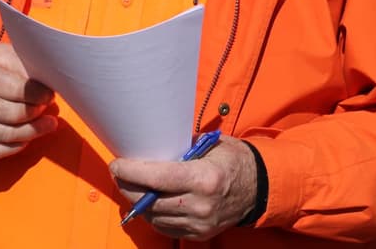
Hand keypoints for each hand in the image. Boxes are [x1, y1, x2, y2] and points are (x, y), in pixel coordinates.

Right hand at [0, 43, 58, 157]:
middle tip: (48, 109)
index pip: (16, 89)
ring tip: (47, 124)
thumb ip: (21, 64)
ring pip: (7, 135)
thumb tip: (50, 81)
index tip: (49, 94)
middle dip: (37, 114)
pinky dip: (15, 147)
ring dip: (33, 132)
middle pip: (13, 115)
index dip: (39, 94)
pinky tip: (26, 138)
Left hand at [109, 137, 257, 238]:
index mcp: (203, 179)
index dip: (131, 172)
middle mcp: (201, 205)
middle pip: (150, 200)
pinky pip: (165, 227)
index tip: (116, 164)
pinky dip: (152, 215)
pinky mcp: (199, 234)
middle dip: (127, 187)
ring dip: (137, 201)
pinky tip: (147, 201)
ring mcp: (200, 223)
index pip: (157, 178)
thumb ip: (180, 146)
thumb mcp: (210, 144)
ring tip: (130, 185)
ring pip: (154, 216)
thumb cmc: (232, 160)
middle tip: (118, 173)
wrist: (259, 188)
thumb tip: (148, 140)